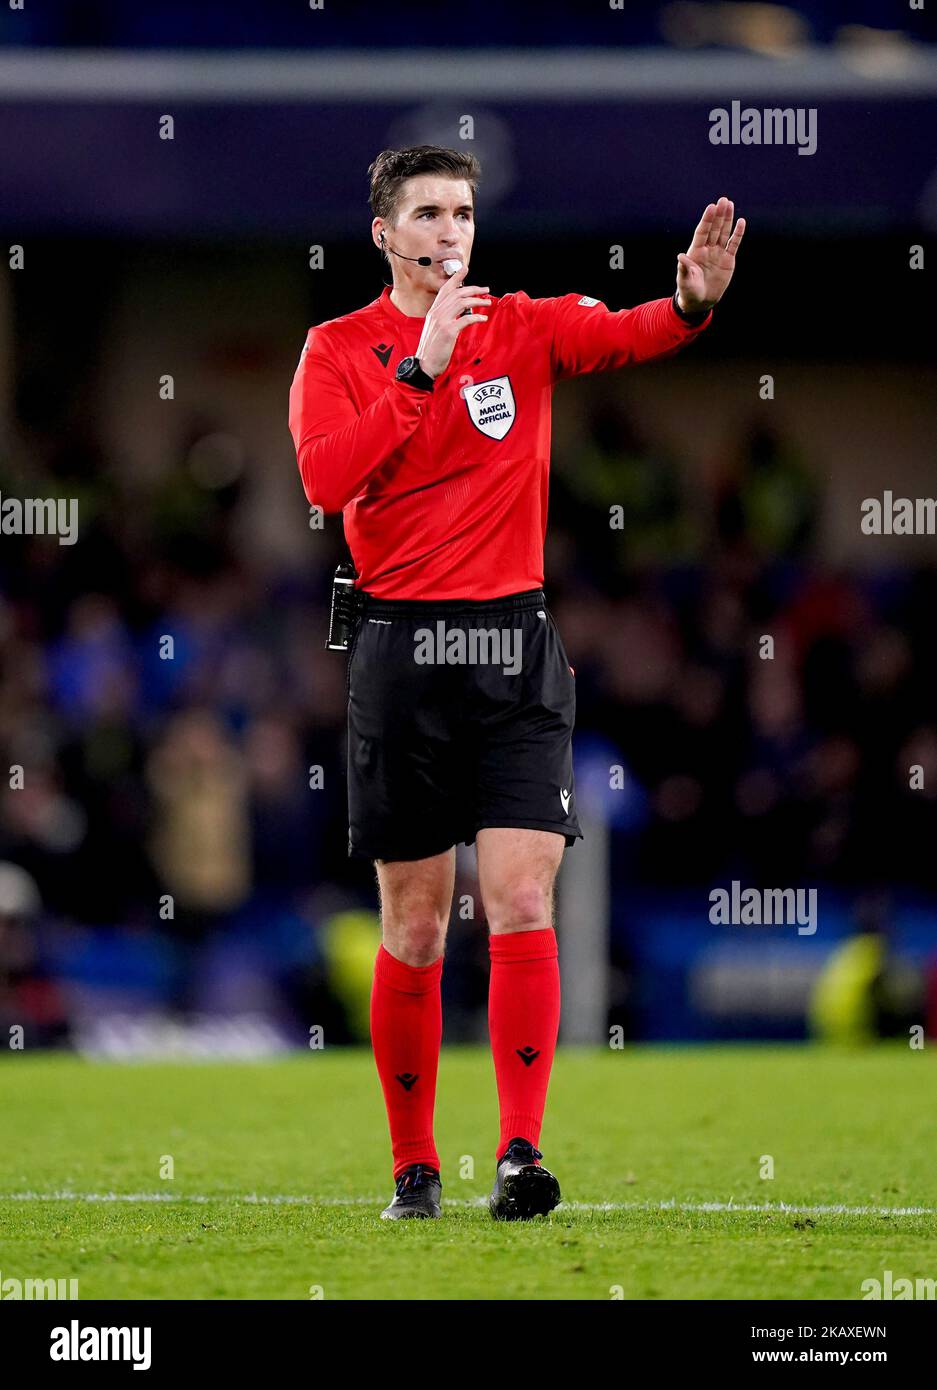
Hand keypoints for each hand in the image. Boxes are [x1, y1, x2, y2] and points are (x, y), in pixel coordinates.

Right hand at [416, 265, 490, 378]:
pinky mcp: (448, 331)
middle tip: (485, 289)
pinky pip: (466, 319)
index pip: (445, 289)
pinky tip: (483, 319)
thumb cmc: (431, 349)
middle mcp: (437, 313)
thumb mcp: (435, 329)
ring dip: (477, 301)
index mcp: (434, 311)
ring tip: (487, 303)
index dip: (456, 278)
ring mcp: (442, 321)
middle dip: (473, 289)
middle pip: (457, 293)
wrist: (424, 364)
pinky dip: (476, 317)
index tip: (465, 269)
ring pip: (462, 302)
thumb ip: (445, 318)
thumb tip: (460, 312)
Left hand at [676, 197, 745, 314]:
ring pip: (724, 233)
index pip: (702, 232)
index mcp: (695, 251)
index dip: (707, 220)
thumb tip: (681, 257)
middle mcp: (707, 249)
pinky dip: (738, 234)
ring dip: (727, 219)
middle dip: (718, 215)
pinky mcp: (728, 260)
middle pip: (714, 229)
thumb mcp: (685, 281)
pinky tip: (741, 222)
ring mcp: (718, 253)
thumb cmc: (689, 290)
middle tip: (723, 200)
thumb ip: (685, 268)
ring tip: (730, 204)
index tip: (711, 207)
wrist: (700, 301)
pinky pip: (734, 244)